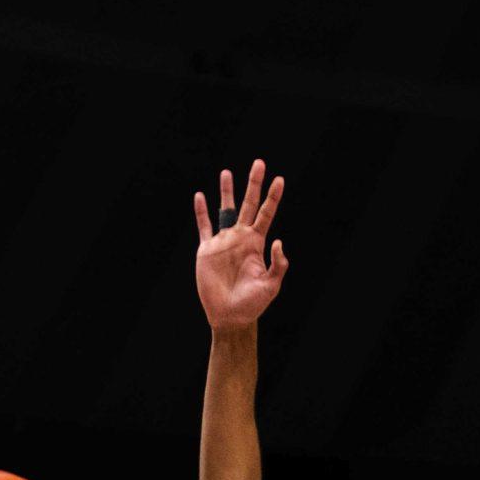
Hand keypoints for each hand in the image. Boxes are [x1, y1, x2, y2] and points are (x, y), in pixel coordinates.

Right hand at [193, 159, 289, 330]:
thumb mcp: (271, 285)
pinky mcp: (207, 250)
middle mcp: (241, 238)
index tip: (279, 179)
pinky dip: (201, 212)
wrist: (230, 316)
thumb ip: (278, 264)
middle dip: (253, 184)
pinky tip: (200, 196)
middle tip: (259, 163)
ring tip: (227, 172)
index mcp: (257, 243)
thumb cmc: (253, 304)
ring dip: (226, 192)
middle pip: (248, 204)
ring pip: (225, 210)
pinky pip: (204, 227)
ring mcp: (223, 242)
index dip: (273, 197)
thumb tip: (278, 240)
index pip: (266, 214)